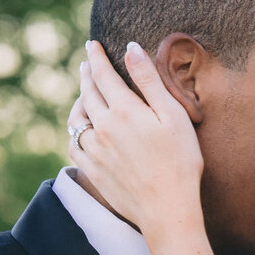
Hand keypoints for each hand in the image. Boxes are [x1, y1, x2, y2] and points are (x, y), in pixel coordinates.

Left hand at [70, 39, 203, 237]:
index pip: (103, 74)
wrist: (167, 210)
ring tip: (83, 96)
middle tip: (86, 64)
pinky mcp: (93, 172)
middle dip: (87, 75)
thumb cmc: (179, 162)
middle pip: (88, 94)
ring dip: (78, 103)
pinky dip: (75, 132)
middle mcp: (103, 128)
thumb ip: (149, 80)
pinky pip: (74, 146)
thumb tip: (131, 48)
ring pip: (76, 119)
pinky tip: (80, 130)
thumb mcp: (173, 116)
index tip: (92, 45)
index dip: (96, 57)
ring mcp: (95, 151)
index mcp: (124, 110)